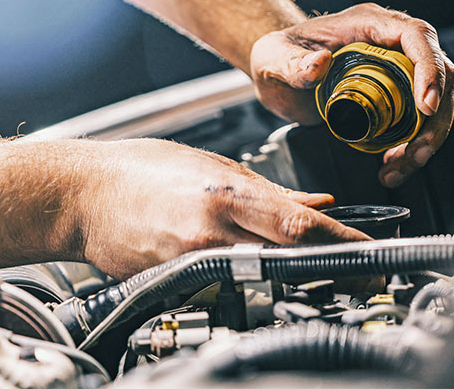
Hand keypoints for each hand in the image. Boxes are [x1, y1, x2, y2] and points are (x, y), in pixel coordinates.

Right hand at [73, 139, 369, 278]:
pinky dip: (255, 284)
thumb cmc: (140, 170)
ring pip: (264, 278)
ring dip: (297, 278)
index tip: (372, 252)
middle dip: (332, 268)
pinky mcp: (176, 283)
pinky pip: (229, 286)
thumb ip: (270, 191)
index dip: (345, 242)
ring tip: (323, 277)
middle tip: (361, 274)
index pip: (302, 225)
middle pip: (290, 258)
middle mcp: (213, 233)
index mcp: (226, 196)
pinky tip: (265, 278)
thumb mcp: (214, 167)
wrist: (81, 195)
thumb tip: (316, 203)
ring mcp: (193, 262)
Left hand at [250, 3, 453, 187]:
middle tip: (416, 151)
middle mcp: (390, 42)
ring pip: (437, 98)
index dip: (429, 68)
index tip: (425, 106)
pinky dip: (414, 144)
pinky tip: (393, 163)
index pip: (416, 36)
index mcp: (368, 23)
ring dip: (429, 136)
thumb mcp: (274, 57)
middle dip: (437, 116)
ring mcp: (396, 67)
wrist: (278, 71)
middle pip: (440, 71)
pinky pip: (420, 117)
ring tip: (402, 165)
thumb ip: (291, 63)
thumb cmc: (278, 55)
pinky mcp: (395, 93)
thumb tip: (319, 63)